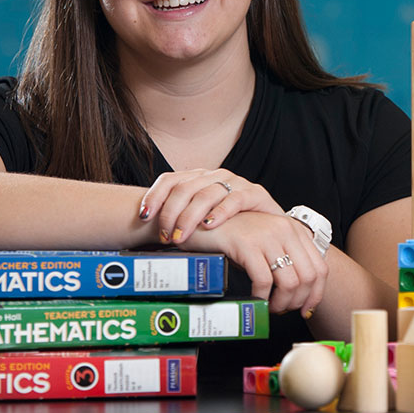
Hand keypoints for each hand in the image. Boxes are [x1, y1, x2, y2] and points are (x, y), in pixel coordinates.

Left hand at [138, 168, 281, 245]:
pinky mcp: (254, 193)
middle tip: (165, 236)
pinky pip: (234, 199)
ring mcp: (235, 183)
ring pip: (205, 194)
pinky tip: (210, 224)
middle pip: (184, 189)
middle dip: (170, 214)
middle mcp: (214, 176)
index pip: (169, 180)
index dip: (154, 196)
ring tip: (181, 236)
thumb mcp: (201, 218)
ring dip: (189, 217)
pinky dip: (220, 212)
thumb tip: (149, 235)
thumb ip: (180, 219)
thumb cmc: (231, 225)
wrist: (269, 226)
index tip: (144, 217)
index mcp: (198, 178)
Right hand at [186, 211, 327, 316]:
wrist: (204, 221)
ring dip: (281, 303)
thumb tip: (298, 294)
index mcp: (294, 230)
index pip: (320, 268)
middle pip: (308, 278)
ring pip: (290, 282)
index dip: (315, 294)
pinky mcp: (247, 244)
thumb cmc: (235, 237)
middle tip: (282, 310)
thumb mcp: (266, 243)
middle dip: (298, 301)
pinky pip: (263, 280)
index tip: (306, 310)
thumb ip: (284, 258)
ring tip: (269, 307)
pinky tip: (255, 299)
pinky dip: (261, 296)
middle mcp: (285, 230)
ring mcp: (267, 236)